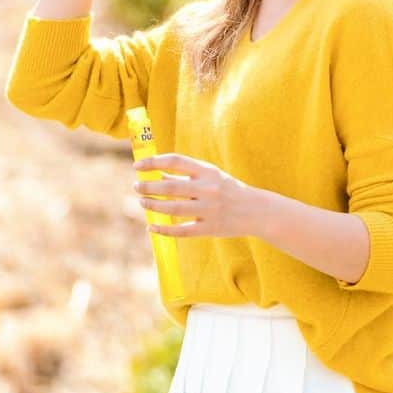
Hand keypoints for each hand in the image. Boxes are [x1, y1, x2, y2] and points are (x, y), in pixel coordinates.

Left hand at [129, 153, 266, 237]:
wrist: (256, 211)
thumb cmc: (229, 190)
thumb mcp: (212, 177)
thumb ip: (186, 176)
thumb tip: (156, 175)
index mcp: (208, 172)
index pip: (176, 161)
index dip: (153, 162)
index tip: (137, 166)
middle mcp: (209, 189)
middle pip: (170, 188)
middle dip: (148, 187)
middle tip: (136, 186)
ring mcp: (210, 210)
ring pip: (173, 209)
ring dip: (153, 205)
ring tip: (142, 202)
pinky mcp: (210, 228)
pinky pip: (181, 230)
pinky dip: (164, 229)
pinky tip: (152, 226)